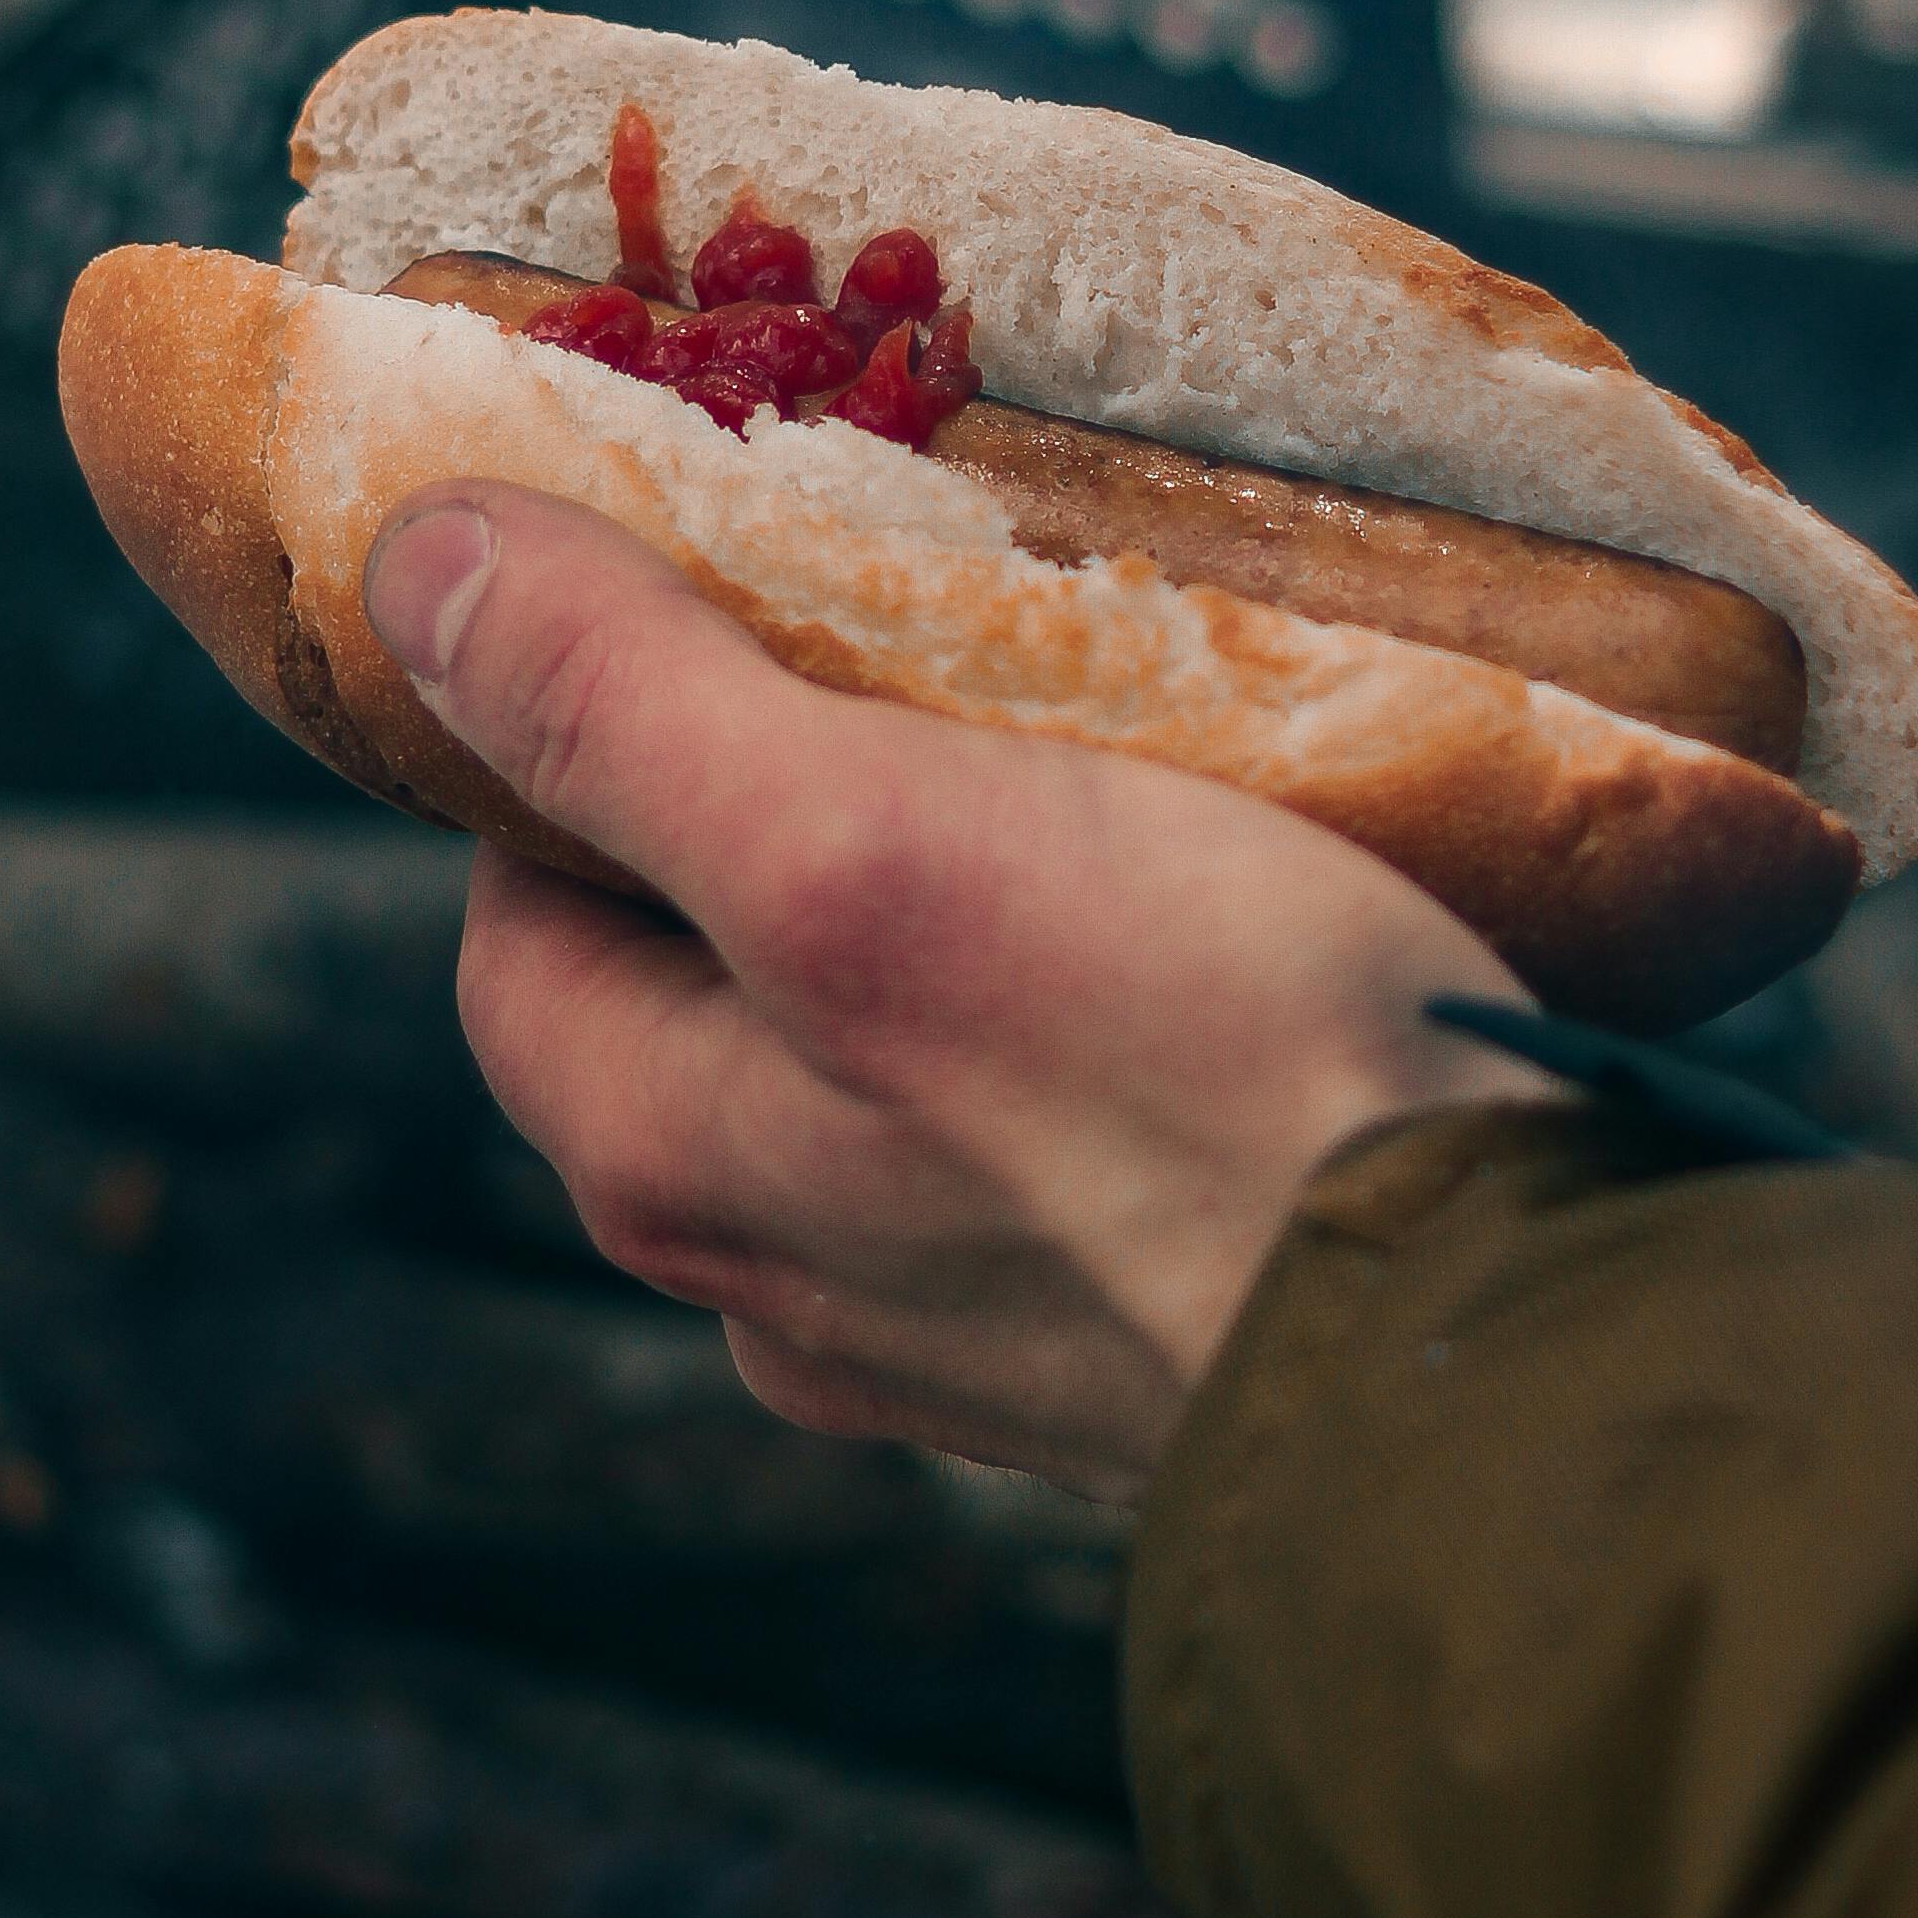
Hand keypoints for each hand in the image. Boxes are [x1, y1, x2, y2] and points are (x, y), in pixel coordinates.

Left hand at [367, 490, 1557, 1509]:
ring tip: (1094, 779)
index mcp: (666, 1159)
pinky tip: (1219, 953)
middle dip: (779, 817)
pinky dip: (1094, 1028)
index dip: (582, 737)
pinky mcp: (1147, 1339)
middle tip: (924, 657)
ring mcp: (968, 1337)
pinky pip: (1058, 1144)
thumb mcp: (865, 834)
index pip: (518, 913)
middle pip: (698, 992)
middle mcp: (783, 1283)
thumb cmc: (1194, 1074)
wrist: (1510, 1349)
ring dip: (953, 922)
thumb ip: (625, 709)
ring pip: (883, 1073)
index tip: (719, 605)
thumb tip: (407, 568)